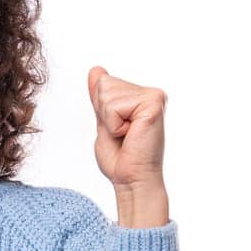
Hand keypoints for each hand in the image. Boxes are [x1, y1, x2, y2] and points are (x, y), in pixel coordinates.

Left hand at [87, 65, 165, 187]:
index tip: (117, 129)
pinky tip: (131, 134)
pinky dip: (115, 125)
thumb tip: (96, 70)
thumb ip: (100, 97)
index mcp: (140, 96)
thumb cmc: (120, 158)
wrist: (130, 180)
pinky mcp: (153, 104)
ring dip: (109, 121)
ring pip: (107, 93)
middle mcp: (150, 93)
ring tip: (126, 135)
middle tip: (121, 134)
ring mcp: (154, 97)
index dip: (100, 109)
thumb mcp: (103, 121)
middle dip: (104, 113)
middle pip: (103, 84)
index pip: (102, 81)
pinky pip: (114, 106)